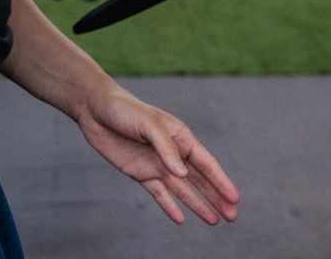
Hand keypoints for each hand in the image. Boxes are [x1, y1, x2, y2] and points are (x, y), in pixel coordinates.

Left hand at [75, 81, 240, 225]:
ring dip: (198, 205)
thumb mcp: (148, 125)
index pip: (206, 164)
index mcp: (180, 137)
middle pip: (199, 180)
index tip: (235, 198)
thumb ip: (166, 148)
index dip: (221, 181)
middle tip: (232, 216)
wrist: (96, 110)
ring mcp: (157, 165)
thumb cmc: (125, 111)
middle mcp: (172, 153)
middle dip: (216, 198)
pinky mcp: (141, 173)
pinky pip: (159, 194)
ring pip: (183, 190)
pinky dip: (170, 207)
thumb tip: (183, 173)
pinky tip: (181, 219)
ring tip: (214, 221)